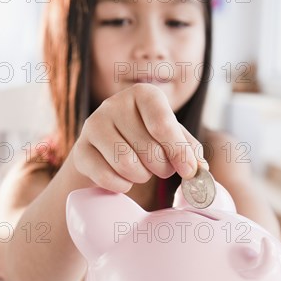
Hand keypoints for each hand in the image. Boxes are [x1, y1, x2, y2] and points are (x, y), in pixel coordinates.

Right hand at [71, 83, 202, 192]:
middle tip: (160, 169)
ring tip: (142, 172)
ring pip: (126, 164)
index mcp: (143, 94)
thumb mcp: (171, 138)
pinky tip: (124, 180)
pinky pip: (106, 177)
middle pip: (148, 149)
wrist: (106, 150)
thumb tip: (201, 169)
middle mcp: (114, 104)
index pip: (162, 124)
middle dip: (161, 168)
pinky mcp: (80, 151)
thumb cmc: (145, 140)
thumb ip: (189, 150)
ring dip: (141, 177)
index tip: (189, 171)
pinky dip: (121, 185)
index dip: (179, 152)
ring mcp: (93, 125)